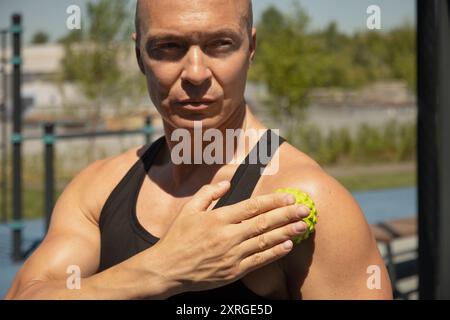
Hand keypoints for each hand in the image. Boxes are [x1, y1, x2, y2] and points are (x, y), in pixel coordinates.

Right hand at [151, 181, 309, 292]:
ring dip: (286, 232)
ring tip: (303, 226)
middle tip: (306, 209)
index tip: (288, 197)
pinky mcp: (233, 271)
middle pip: (263, 223)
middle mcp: (228, 236)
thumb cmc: (177, 238)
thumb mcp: (188, 210)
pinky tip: (287, 246)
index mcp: (218, 218)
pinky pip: (258, 261)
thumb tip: (226, 182)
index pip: (252, 206)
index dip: (273, 201)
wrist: (167, 269)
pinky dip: (274, 253)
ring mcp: (232, 255)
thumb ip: (208, 193)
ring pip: (265, 241)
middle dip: (287, 215)